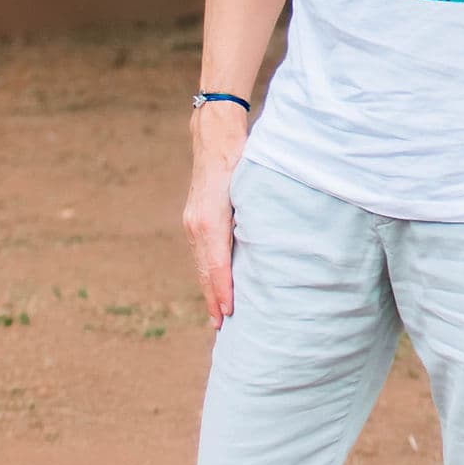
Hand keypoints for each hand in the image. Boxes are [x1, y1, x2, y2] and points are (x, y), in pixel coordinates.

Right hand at [183, 101, 250, 323]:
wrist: (214, 136)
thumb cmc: (240, 157)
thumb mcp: (252, 185)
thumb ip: (256, 215)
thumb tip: (271, 243)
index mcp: (210, 220)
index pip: (216, 265)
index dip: (223, 291)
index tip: (229, 313)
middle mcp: (196, 225)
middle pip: (204, 271)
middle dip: (213, 300)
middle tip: (222, 328)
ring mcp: (192, 223)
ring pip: (200, 265)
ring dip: (208, 291)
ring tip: (217, 316)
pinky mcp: (194, 220)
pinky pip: (200, 254)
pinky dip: (205, 274)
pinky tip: (213, 287)